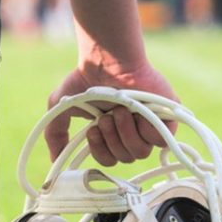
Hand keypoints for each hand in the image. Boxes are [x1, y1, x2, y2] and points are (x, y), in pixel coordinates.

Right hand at [45, 62, 178, 165]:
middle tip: (106, 117)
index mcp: (112, 133)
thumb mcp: (61, 109)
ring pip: (141, 152)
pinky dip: (145, 129)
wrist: (108, 62)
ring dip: (125, 133)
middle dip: (112, 140)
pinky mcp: (167, 118)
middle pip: (126, 159)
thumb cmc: (87, 79)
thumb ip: (55, 134)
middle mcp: (132, 131)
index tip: (92, 130)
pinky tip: (136, 112)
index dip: (101, 152)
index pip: (111, 160)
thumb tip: (55, 158)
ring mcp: (150, 125)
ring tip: (120, 111)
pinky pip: (160, 140)